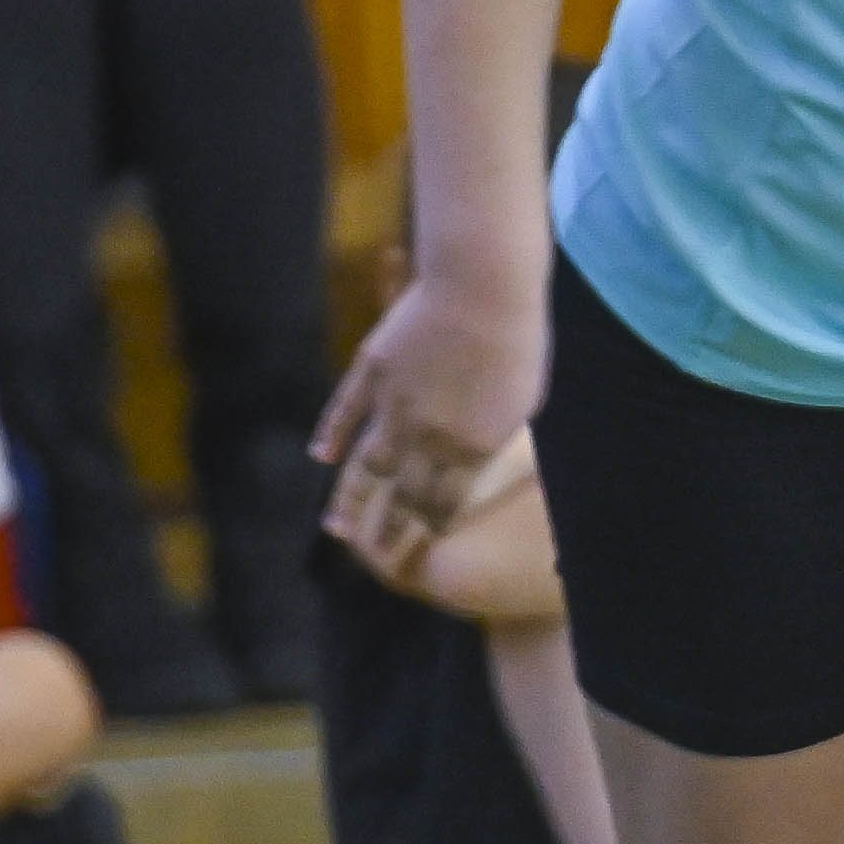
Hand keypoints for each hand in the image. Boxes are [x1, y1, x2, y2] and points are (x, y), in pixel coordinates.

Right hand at [318, 273, 549, 583]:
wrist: (484, 289)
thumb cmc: (518, 339)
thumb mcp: (522, 399)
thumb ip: (496, 435)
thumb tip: (482, 455)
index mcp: (473, 447)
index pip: (444, 502)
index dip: (428, 528)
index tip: (417, 551)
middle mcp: (428, 435)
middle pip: (401, 494)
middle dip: (387, 528)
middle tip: (371, 555)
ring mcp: (394, 404)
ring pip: (365, 463)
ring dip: (349, 498)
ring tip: (336, 527)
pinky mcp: (372, 370)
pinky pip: (345, 412)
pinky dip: (330, 435)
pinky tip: (321, 457)